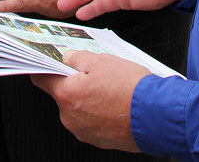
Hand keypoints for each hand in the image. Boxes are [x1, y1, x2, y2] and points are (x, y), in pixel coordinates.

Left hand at [31, 51, 146, 151]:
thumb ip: (78, 58)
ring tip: (111, 89)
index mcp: (67, 95)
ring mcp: (84, 131)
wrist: (156, 116)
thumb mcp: (102, 61)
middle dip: (75, 83)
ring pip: (78, 109)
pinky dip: (100, 113)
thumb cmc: (131, 88)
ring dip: (89, 98)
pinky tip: (116, 103)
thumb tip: (68, 58)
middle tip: (94, 73)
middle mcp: (70, 117)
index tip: (48, 62)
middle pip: (63, 95)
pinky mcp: (98, 140)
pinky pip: (92, 122)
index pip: (41, 79)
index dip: (44, 67)